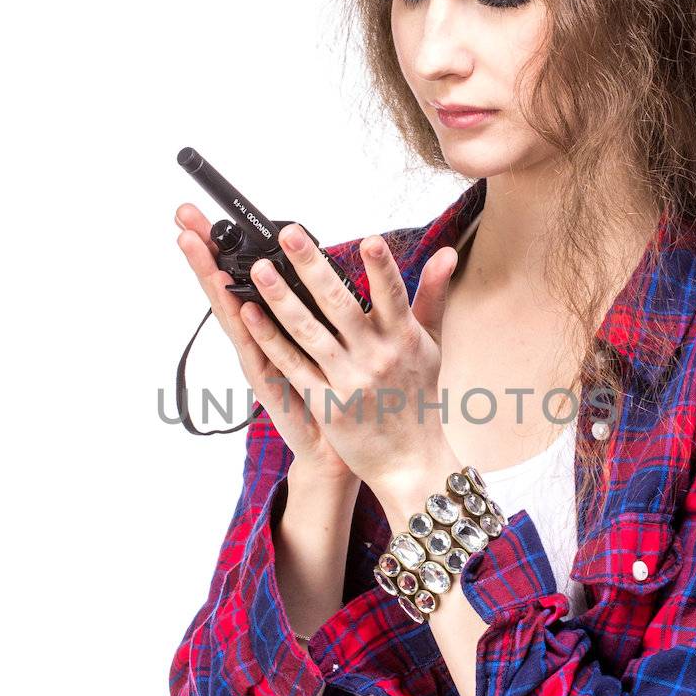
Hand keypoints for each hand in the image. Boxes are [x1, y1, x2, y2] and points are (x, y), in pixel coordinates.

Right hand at [174, 202, 356, 489]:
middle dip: (204, 251)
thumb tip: (330, 267)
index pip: (242, 276)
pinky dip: (248, 329)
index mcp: (272, 326)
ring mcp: (260, 361)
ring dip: (212, 278)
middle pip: (226, 287)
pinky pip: (259, 352)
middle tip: (184, 216)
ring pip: (233, 312)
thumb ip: (330, 304)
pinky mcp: (273, 385)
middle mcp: (258, 340)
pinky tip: (236, 303)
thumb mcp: (334, 340)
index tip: (206, 213)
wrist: (333, 451)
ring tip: (194, 245)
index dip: (224, 244)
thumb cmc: (336, 394)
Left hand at [235, 220, 459, 503]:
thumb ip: (432, 294)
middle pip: (339, 305)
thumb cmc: (418, 397)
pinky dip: (270, 339)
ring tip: (260, 269)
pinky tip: (250, 314)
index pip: (393, 295)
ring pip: (308, 333)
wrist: (410, 460)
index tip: (369, 240)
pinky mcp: (325, 403)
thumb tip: (445, 252)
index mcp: (403, 338)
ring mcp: (348, 381)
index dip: (381, 268)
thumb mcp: (432, 344)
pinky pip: (292, 366)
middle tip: (290, 235)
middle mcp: (375, 357)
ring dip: (281, 299)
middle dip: (312, 267)